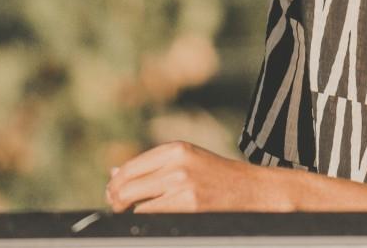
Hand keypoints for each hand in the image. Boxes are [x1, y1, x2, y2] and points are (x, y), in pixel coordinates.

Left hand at [105, 140, 284, 212]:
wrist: (253, 190)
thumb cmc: (218, 177)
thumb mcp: (188, 160)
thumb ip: (153, 165)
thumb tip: (113, 173)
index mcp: (176, 148)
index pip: (129, 167)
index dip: (115, 183)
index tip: (113, 193)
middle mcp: (176, 163)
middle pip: (126, 185)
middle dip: (116, 199)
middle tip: (117, 207)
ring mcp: (182, 184)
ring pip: (134, 202)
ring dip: (129, 211)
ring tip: (134, 213)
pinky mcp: (188, 205)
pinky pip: (150, 216)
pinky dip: (146, 219)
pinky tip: (155, 218)